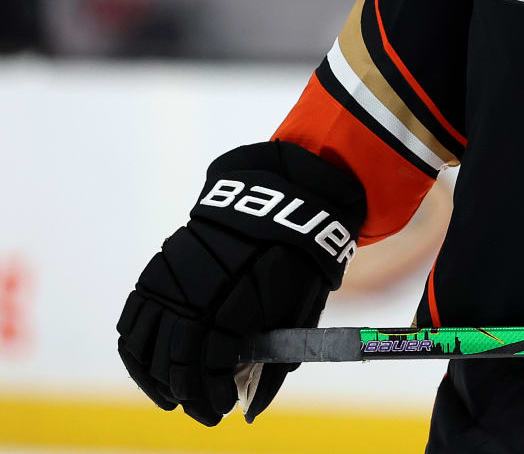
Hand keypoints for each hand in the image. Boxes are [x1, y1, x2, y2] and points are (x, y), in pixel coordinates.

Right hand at [116, 141, 364, 424]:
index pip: (208, 364)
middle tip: (204, 412)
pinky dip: (135, 349)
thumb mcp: (298, 309)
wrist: (275, 204)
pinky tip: (147, 368)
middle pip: (175, 358)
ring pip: (145, 343)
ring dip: (155, 378)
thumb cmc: (294, 262)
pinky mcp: (156, 271)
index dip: (211, 395)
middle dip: (186, 394)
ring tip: (171, 398)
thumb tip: (253, 409)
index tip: (224, 409)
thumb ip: (274, 359)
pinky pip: (133, 317)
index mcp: (237, 301)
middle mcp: (197, 292)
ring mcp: (171, 279)